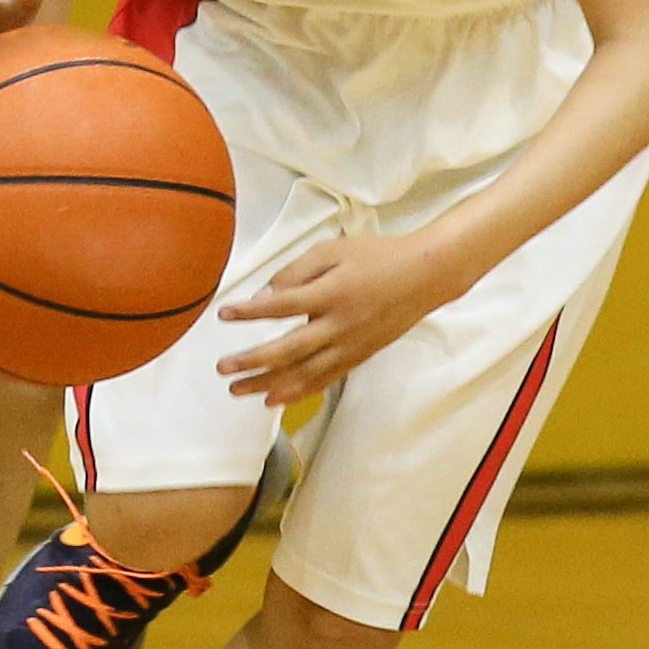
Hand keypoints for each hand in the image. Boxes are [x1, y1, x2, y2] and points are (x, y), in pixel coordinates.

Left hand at [215, 231, 475, 406]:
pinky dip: (298, 391)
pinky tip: (275, 398)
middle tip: (223, 368)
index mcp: (332, 294)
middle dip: (252, 361)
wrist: (424, 277)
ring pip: (304, 373)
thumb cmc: (376, 257)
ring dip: (268, 384)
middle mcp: (339, 326)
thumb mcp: (333, 250)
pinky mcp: (358, 357)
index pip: (282, 306)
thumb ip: (297, 271)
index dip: (250, 312)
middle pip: (289, 350)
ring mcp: (350, 346)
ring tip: (239, 390)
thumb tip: (264, 297)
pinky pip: (323, 379)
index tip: (223, 314)